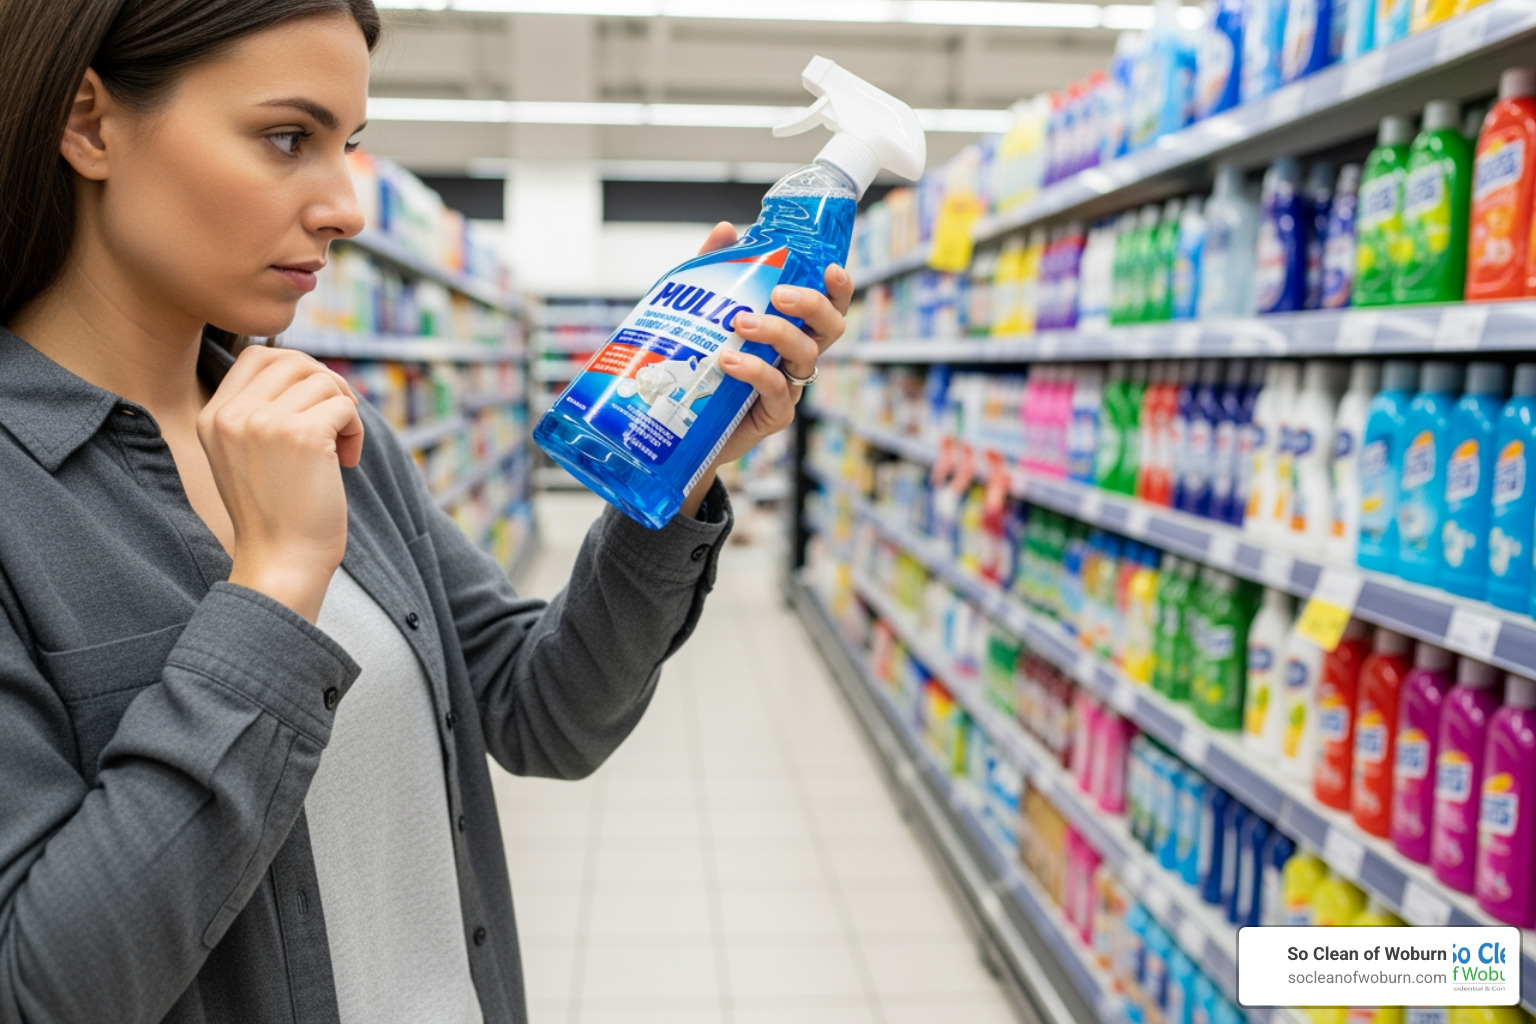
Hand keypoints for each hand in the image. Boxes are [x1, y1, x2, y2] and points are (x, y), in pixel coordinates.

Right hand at [198, 346, 364, 621]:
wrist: (281, 562)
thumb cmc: (275, 514)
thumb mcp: (247, 456)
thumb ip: (261, 412)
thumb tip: (309, 370)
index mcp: (212, 417)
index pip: (258, 357)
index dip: (297, 371)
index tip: (314, 406)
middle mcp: (231, 415)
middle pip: (294, 361)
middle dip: (326, 386)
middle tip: (336, 423)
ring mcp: (264, 422)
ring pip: (323, 380)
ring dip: (344, 411)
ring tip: (339, 450)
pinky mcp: (301, 435)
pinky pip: (344, 405)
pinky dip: (356, 430)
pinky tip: (348, 461)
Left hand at [679, 221, 851, 514]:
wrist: (684, 421)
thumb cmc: (703, 362)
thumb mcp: (704, 310)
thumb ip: (716, 270)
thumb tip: (727, 229)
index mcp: (792, 327)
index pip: (828, 303)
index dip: (839, 287)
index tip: (830, 268)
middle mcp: (797, 355)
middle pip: (831, 328)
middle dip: (812, 305)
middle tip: (780, 293)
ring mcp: (790, 386)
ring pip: (806, 356)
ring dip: (778, 333)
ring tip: (742, 323)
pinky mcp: (775, 414)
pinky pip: (778, 391)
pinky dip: (757, 372)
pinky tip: (731, 361)